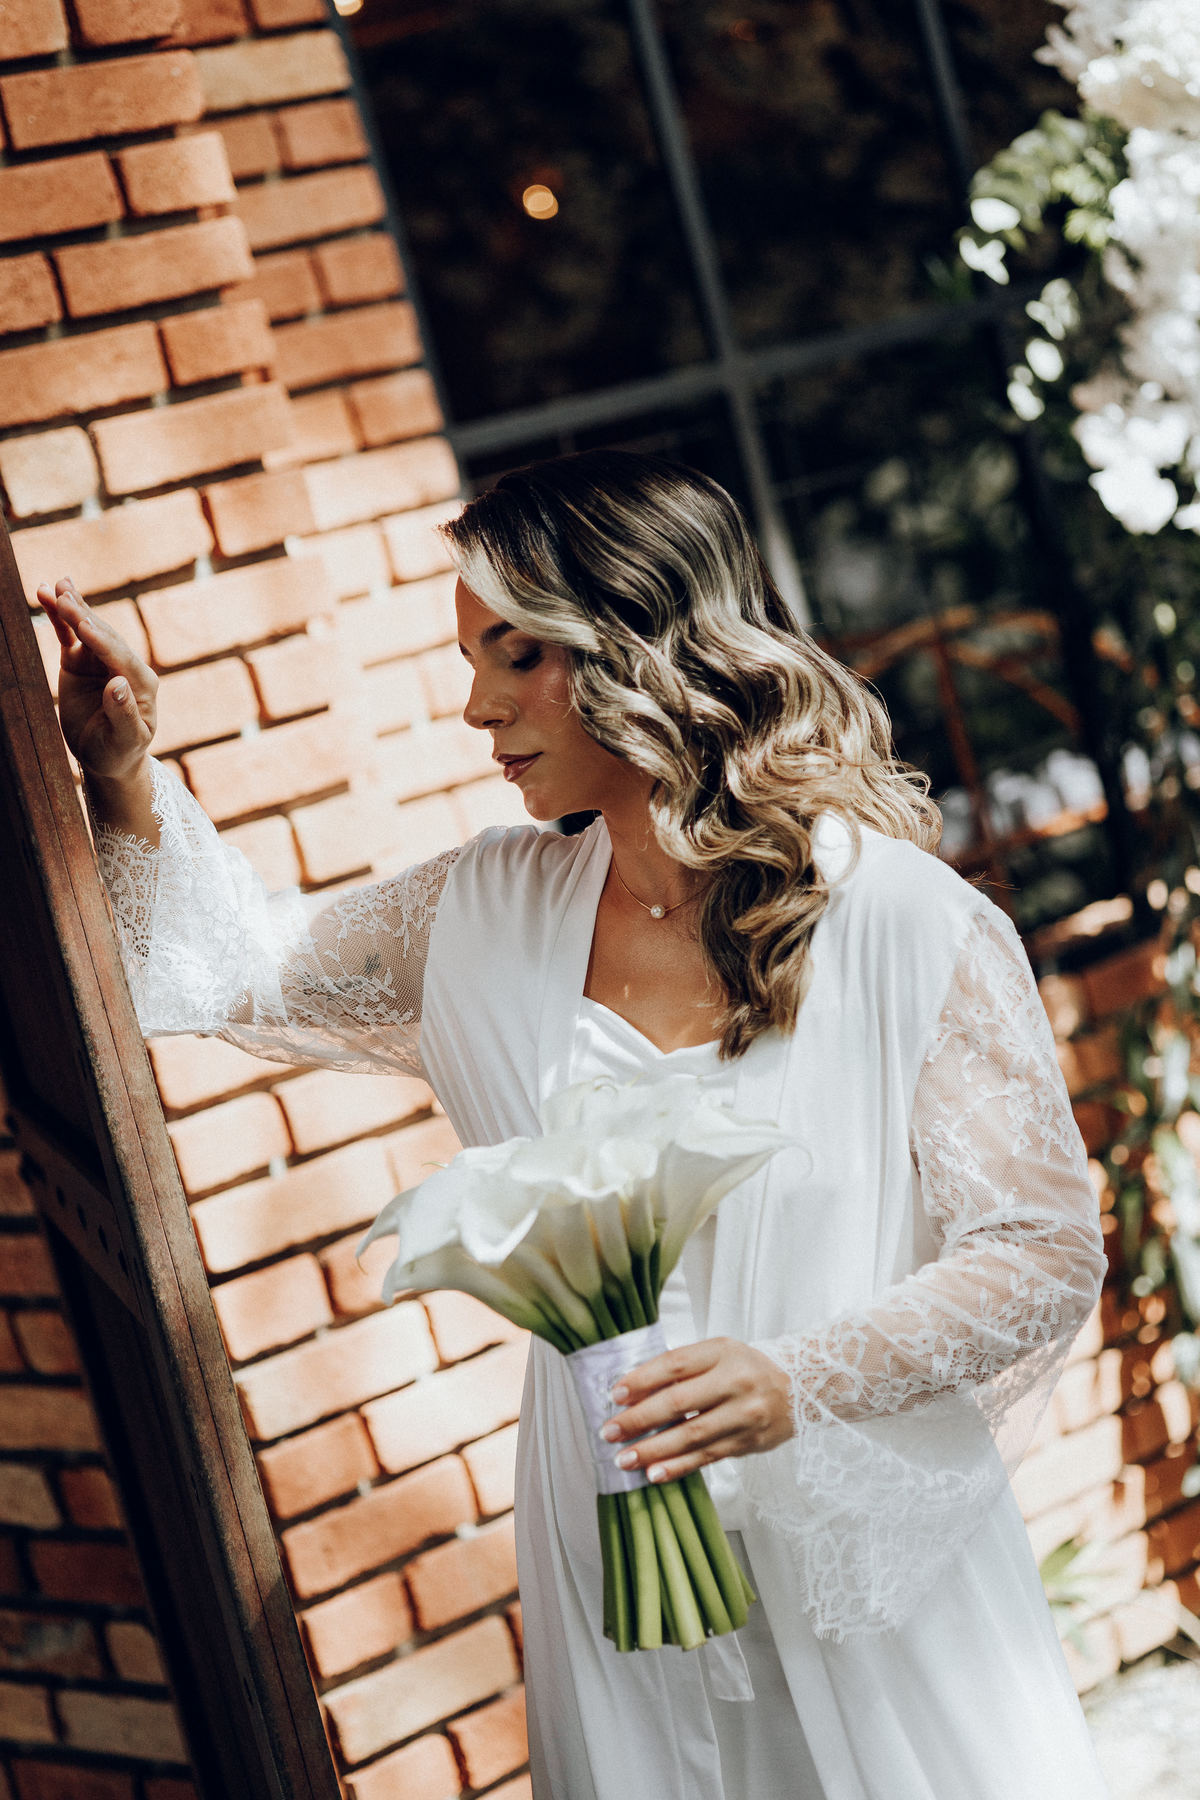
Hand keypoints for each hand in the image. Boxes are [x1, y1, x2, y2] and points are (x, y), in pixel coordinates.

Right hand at [37, 577, 156, 781]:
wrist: (106, 758)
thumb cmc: (121, 752)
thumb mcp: (126, 740)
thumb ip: (124, 713)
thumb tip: (118, 684)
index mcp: (141, 682)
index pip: (119, 656)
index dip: (101, 640)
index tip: (82, 625)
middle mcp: (123, 665)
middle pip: (102, 636)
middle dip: (83, 615)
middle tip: (64, 595)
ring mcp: (100, 661)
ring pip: (85, 629)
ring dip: (71, 606)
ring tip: (56, 585)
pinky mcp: (80, 661)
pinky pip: (68, 635)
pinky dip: (59, 617)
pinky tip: (48, 595)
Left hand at [601, 1336, 794, 1484]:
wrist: (802, 1388)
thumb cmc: (748, 1368)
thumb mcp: (719, 1353)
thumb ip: (683, 1368)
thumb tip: (634, 1392)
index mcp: (723, 1351)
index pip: (675, 1364)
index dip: (642, 1380)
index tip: (615, 1394)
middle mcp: (735, 1382)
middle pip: (679, 1402)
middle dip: (639, 1420)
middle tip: (610, 1432)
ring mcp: (744, 1415)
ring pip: (692, 1436)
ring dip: (654, 1450)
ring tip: (625, 1460)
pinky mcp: (748, 1442)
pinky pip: (708, 1457)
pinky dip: (679, 1467)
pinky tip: (655, 1474)